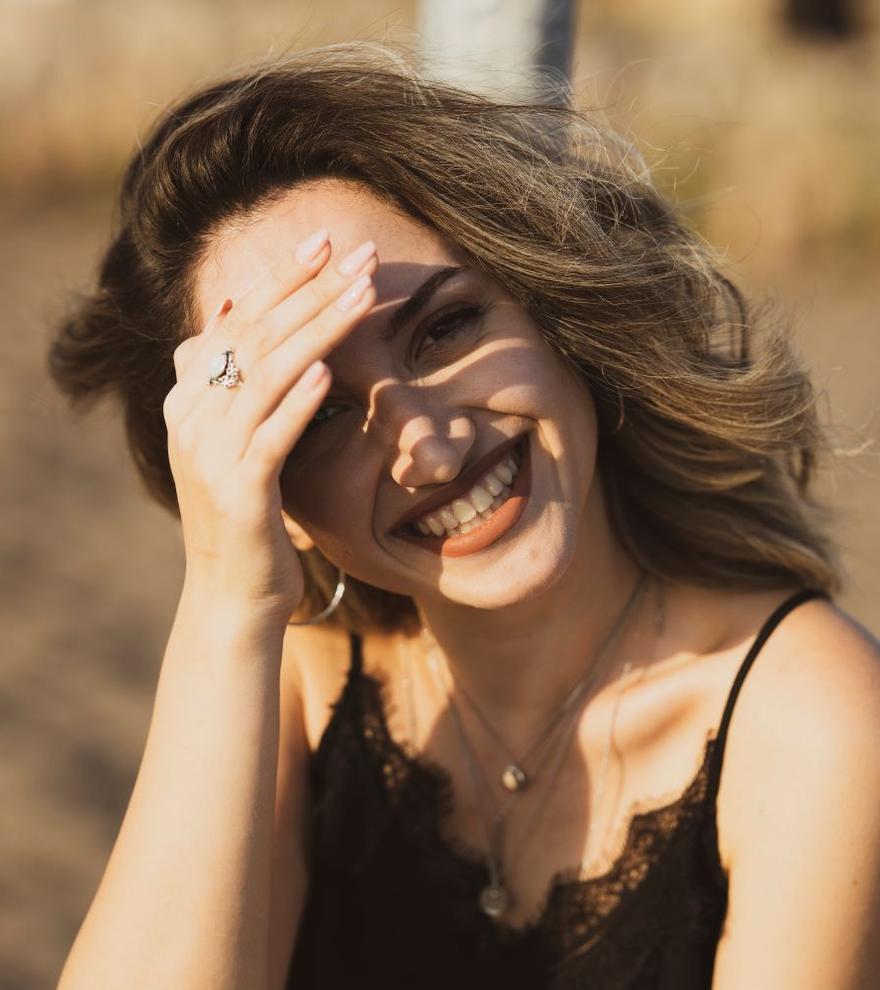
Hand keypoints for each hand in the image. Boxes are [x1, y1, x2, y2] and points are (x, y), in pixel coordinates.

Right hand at [162, 230, 376, 622]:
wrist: (233, 594)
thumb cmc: (247, 512)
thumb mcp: (232, 437)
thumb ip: (231, 376)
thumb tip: (231, 304)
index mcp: (189, 397)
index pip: (237, 320)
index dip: (280, 278)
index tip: (325, 241)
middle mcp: (191, 418)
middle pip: (255, 336)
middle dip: (309, 289)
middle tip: (358, 252)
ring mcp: (209, 455)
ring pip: (265, 376)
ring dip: (317, 330)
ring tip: (360, 295)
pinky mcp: (237, 493)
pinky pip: (269, 439)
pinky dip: (298, 404)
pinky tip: (329, 373)